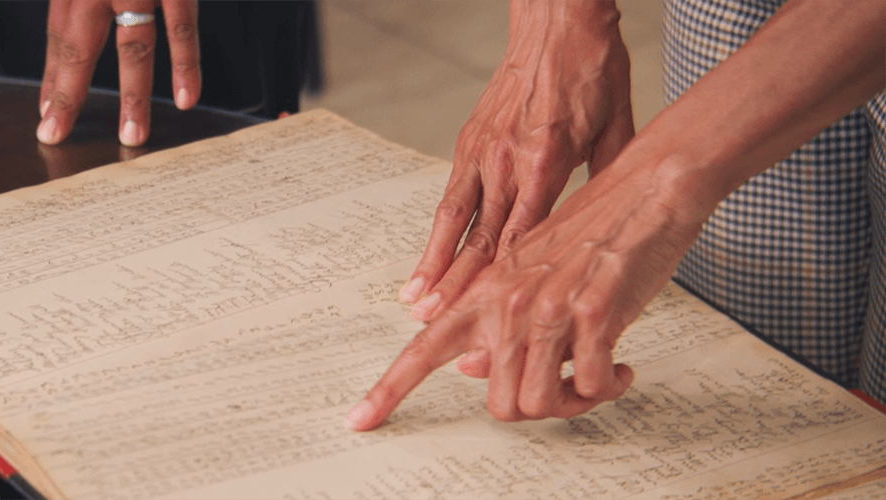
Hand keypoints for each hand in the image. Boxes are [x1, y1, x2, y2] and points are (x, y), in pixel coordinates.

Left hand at [38, 0, 200, 146]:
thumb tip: (84, 26)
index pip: (59, 33)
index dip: (53, 74)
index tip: (47, 109)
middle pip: (78, 48)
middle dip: (68, 96)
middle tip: (56, 135)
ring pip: (134, 49)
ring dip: (133, 98)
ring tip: (133, 137)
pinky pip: (181, 30)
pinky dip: (185, 66)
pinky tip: (185, 98)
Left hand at [350, 157, 707, 429]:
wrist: (645, 193)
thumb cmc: (594, 233)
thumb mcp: (530, 276)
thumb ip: (495, 322)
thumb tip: (467, 368)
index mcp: (485, 293)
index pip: (421, 349)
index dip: (388, 390)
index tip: (359, 420)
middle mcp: (506, 303)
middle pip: (500, 402)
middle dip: (539, 410)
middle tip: (569, 392)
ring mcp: (546, 309)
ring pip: (541, 403)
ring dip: (576, 403)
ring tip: (597, 377)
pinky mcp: (591, 314)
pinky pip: (591, 386)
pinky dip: (608, 386)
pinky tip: (620, 365)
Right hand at [399, 0, 634, 321]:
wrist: (559, 21)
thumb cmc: (593, 68)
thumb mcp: (618, 126)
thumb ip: (608, 179)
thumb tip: (609, 226)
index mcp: (547, 156)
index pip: (523, 231)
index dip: (505, 277)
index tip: (492, 311)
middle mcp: (507, 156)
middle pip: (480, 233)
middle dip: (456, 282)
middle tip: (433, 320)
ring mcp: (483, 149)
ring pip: (455, 218)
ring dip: (434, 263)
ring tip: (414, 299)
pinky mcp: (470, 140)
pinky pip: (452, 195)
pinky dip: (438, 232)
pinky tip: (428, 257)